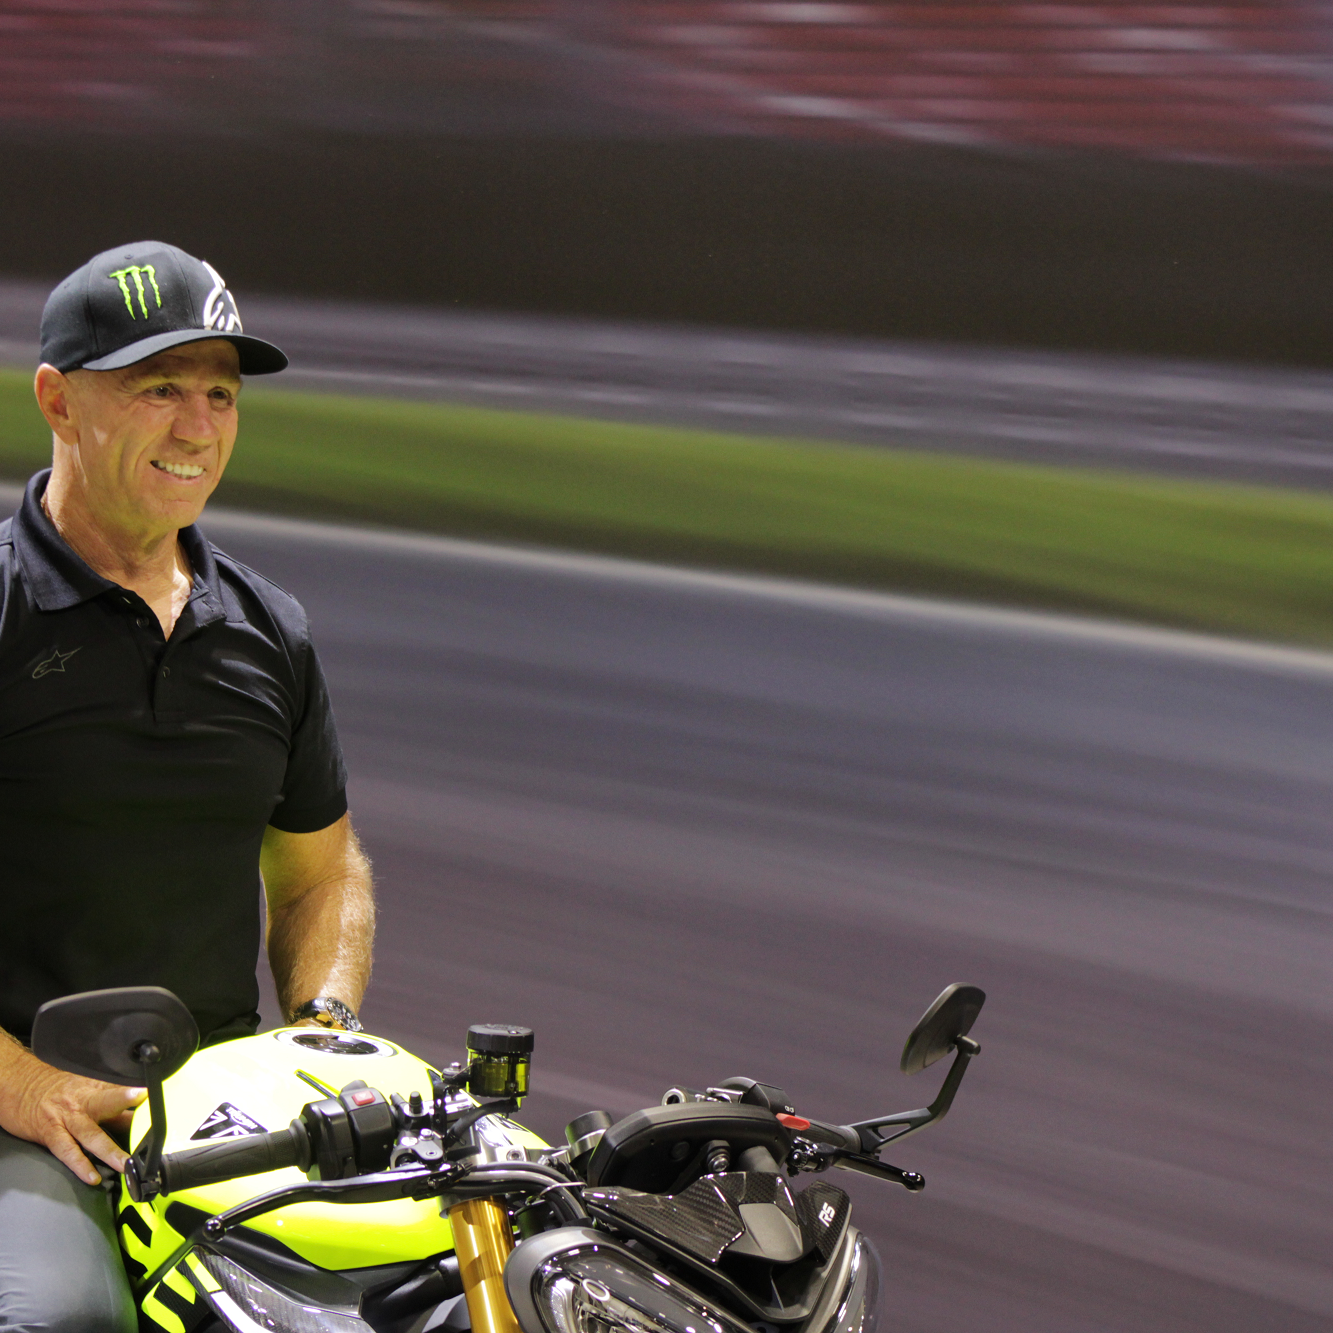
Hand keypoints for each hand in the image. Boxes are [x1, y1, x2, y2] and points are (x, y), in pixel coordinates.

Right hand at [0, 1046, 145, 1184]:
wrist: (20, 1085)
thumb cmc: (58, 1089)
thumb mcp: (86, 1088)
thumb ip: (111, 1100)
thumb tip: (140, 1115)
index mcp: (96, 1088)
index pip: (123, 1091)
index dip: (142, 1095)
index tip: (163, 1096)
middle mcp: (84, 1101)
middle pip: (109, 1102)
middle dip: (128, 1104)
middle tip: (148, 1114)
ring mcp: (67, 1118)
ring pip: (90, 1133)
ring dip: (109, 1150)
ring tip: (125, 1164)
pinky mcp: (50, 1132)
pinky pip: (66, 1150)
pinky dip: (79, 1165)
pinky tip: (92, 1177)